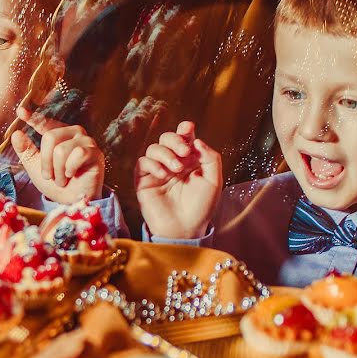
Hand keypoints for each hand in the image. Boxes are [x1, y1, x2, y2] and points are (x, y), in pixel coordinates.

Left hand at [11, 105, 104, 203]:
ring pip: (61, 150)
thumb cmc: (57, 183)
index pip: (45, 122)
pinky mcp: (95, 153)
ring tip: (63, 179)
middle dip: (46, 162)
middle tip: (51, 176)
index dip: (33, 117)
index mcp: (59, 134)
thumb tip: (16, 134)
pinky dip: (70, 169)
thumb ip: (26, 151)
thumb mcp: (36, 167)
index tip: (20, 112)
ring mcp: (86, 141)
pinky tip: (73, 175)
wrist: (72, 202)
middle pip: (50, 138)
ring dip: (58, 171)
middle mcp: (74, 133)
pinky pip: (77, 154)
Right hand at [135, 121, 221, 238]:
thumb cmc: (201, 208)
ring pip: (154, 148)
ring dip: (165, 154)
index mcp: (190, 160)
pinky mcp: (144, 181)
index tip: (188, 128)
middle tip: (185, 152)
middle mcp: (173, 162)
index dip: (184, 129)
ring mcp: (157, 171)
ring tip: (176, 170)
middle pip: (167, 138)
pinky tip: (163, 175)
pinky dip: (152, 164)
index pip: (184, 137)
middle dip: (175, 140)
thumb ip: (210, 158)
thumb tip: (196, 140)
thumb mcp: (214, 181)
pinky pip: (142, 163)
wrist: (185, 229)